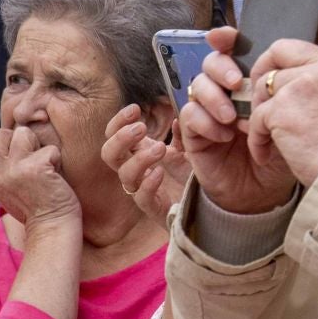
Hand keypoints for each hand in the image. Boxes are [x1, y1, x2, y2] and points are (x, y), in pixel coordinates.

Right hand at [0, 126, 80, 226]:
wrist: (51, 229)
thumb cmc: (37, 209)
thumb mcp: (9, 189)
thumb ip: (3, 169)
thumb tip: (9, 140)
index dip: (3, 143)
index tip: (19, 157)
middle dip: (17, 138)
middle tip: (32, 157)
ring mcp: (15, 170)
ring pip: (22, 133)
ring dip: (38, 145)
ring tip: (44, 164)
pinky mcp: (35, 168)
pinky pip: (49, 148)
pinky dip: (56, 159)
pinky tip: (56, 175)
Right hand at [101, 104, 190, 223]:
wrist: (208, 203)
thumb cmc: (190, 173)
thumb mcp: (188, 148)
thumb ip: (181, 134)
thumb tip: (178, 117)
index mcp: (138, 152)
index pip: (114, 134)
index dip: (118, 122)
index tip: (135, 109)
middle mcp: (135, 170)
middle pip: (109, 154)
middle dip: (121, 138)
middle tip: (142, 128)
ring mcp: (142, 189)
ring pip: (124, 176)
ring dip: (139, 159)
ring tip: (161, 148)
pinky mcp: (154, 208)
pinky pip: (142, 198)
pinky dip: (148, 184)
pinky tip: (161, 172)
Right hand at [177, 28, 300, 215]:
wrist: (268, 192)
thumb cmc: (283, 150)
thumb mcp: (299, 114)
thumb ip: (303, 81)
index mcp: (248, 81)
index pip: (231, 49)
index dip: (225, 38)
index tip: (228, 36)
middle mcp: (225, 92)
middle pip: (210, 61)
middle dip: (220, 66)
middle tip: (235, 82)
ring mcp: (208, 112)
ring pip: (196, 85)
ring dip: (214, 97)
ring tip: (233, 117)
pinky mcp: (195, 134)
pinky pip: (189, 116)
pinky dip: (206, 122)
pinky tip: (224, 135)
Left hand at [246, 0, 317, 186]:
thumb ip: (317, 79)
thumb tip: (278, 72)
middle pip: (277, 53)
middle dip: (265, 80)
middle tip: (274, 112)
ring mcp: (307, 81)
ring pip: (263, 85)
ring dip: (262, 116)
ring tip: (284, 138)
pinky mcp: (285, 101)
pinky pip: (256, 113)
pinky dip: (258, 137)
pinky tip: (275, 150)